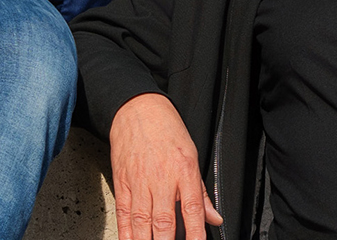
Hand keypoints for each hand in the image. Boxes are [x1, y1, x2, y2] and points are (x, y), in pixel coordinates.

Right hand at [109, 92, 221, 239]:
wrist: (137, 108)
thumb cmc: (166, 129)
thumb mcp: (191, 154)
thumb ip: (201, 191)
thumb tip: (214, 218)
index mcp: (183, 170)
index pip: (192, 209)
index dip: (195, 233)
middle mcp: (161, 178)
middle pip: (164, 221)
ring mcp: (139, 181)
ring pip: (142, 222)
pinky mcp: (122, 182)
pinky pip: (123, 213)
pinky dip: (126, 233)